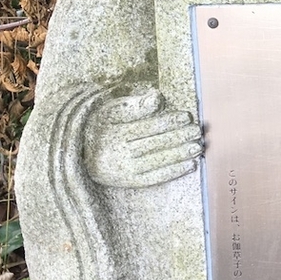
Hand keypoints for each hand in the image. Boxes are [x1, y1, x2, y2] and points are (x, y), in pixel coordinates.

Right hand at [83, 87, 202, 187]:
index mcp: (113, 132)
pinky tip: (190, 165)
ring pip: (157, 161)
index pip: (146, 126)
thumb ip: (136, 105)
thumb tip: (158, 97)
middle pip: (154, 144)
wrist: (81, 153)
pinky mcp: (128, 182)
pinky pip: (154, 177)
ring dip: (180, 154)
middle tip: (198, 132)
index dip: (168, 121)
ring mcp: (123, 169)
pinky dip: (174, 171)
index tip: (186, 117)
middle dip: (179, 137)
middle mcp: (117, 153)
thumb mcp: (113, 110)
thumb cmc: (104, 125)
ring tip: (198, 147)